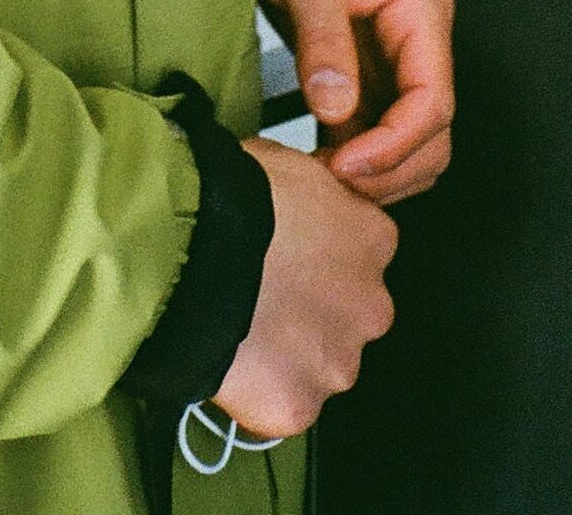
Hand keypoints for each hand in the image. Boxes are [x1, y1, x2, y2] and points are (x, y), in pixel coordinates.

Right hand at [214, 136, 398, 440]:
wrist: (197, 248)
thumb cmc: (234, 196)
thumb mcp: (291, 165)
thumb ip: (316, 193)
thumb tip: (303, 195)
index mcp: (374, 240)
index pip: (361, 254)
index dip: (320, 255)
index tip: (290, 256)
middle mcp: (370, 306)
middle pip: (347, 315)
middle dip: (313, 311)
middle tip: (264, 295)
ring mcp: (337, 361)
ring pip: (319, 364)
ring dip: (289, 353)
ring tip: (241, 328)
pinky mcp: (300, 406)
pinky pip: (285, 405)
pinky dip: (262, 393)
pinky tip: (232, 363)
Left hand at [259, 0, 454, 204]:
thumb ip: (324, 41)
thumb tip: (338, 111)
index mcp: (421, 12)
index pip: (433, 103)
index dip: (396, 146)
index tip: (346, 168)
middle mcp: (416, 40)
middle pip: (431, 134)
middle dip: (390, 170)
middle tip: (330, 185)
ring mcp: (391, 57)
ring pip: (405, 138)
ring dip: (372, 170)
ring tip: (316, 178)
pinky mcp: (362, 67)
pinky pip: (371, 127)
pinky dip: (351, 154)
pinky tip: (311, 161)